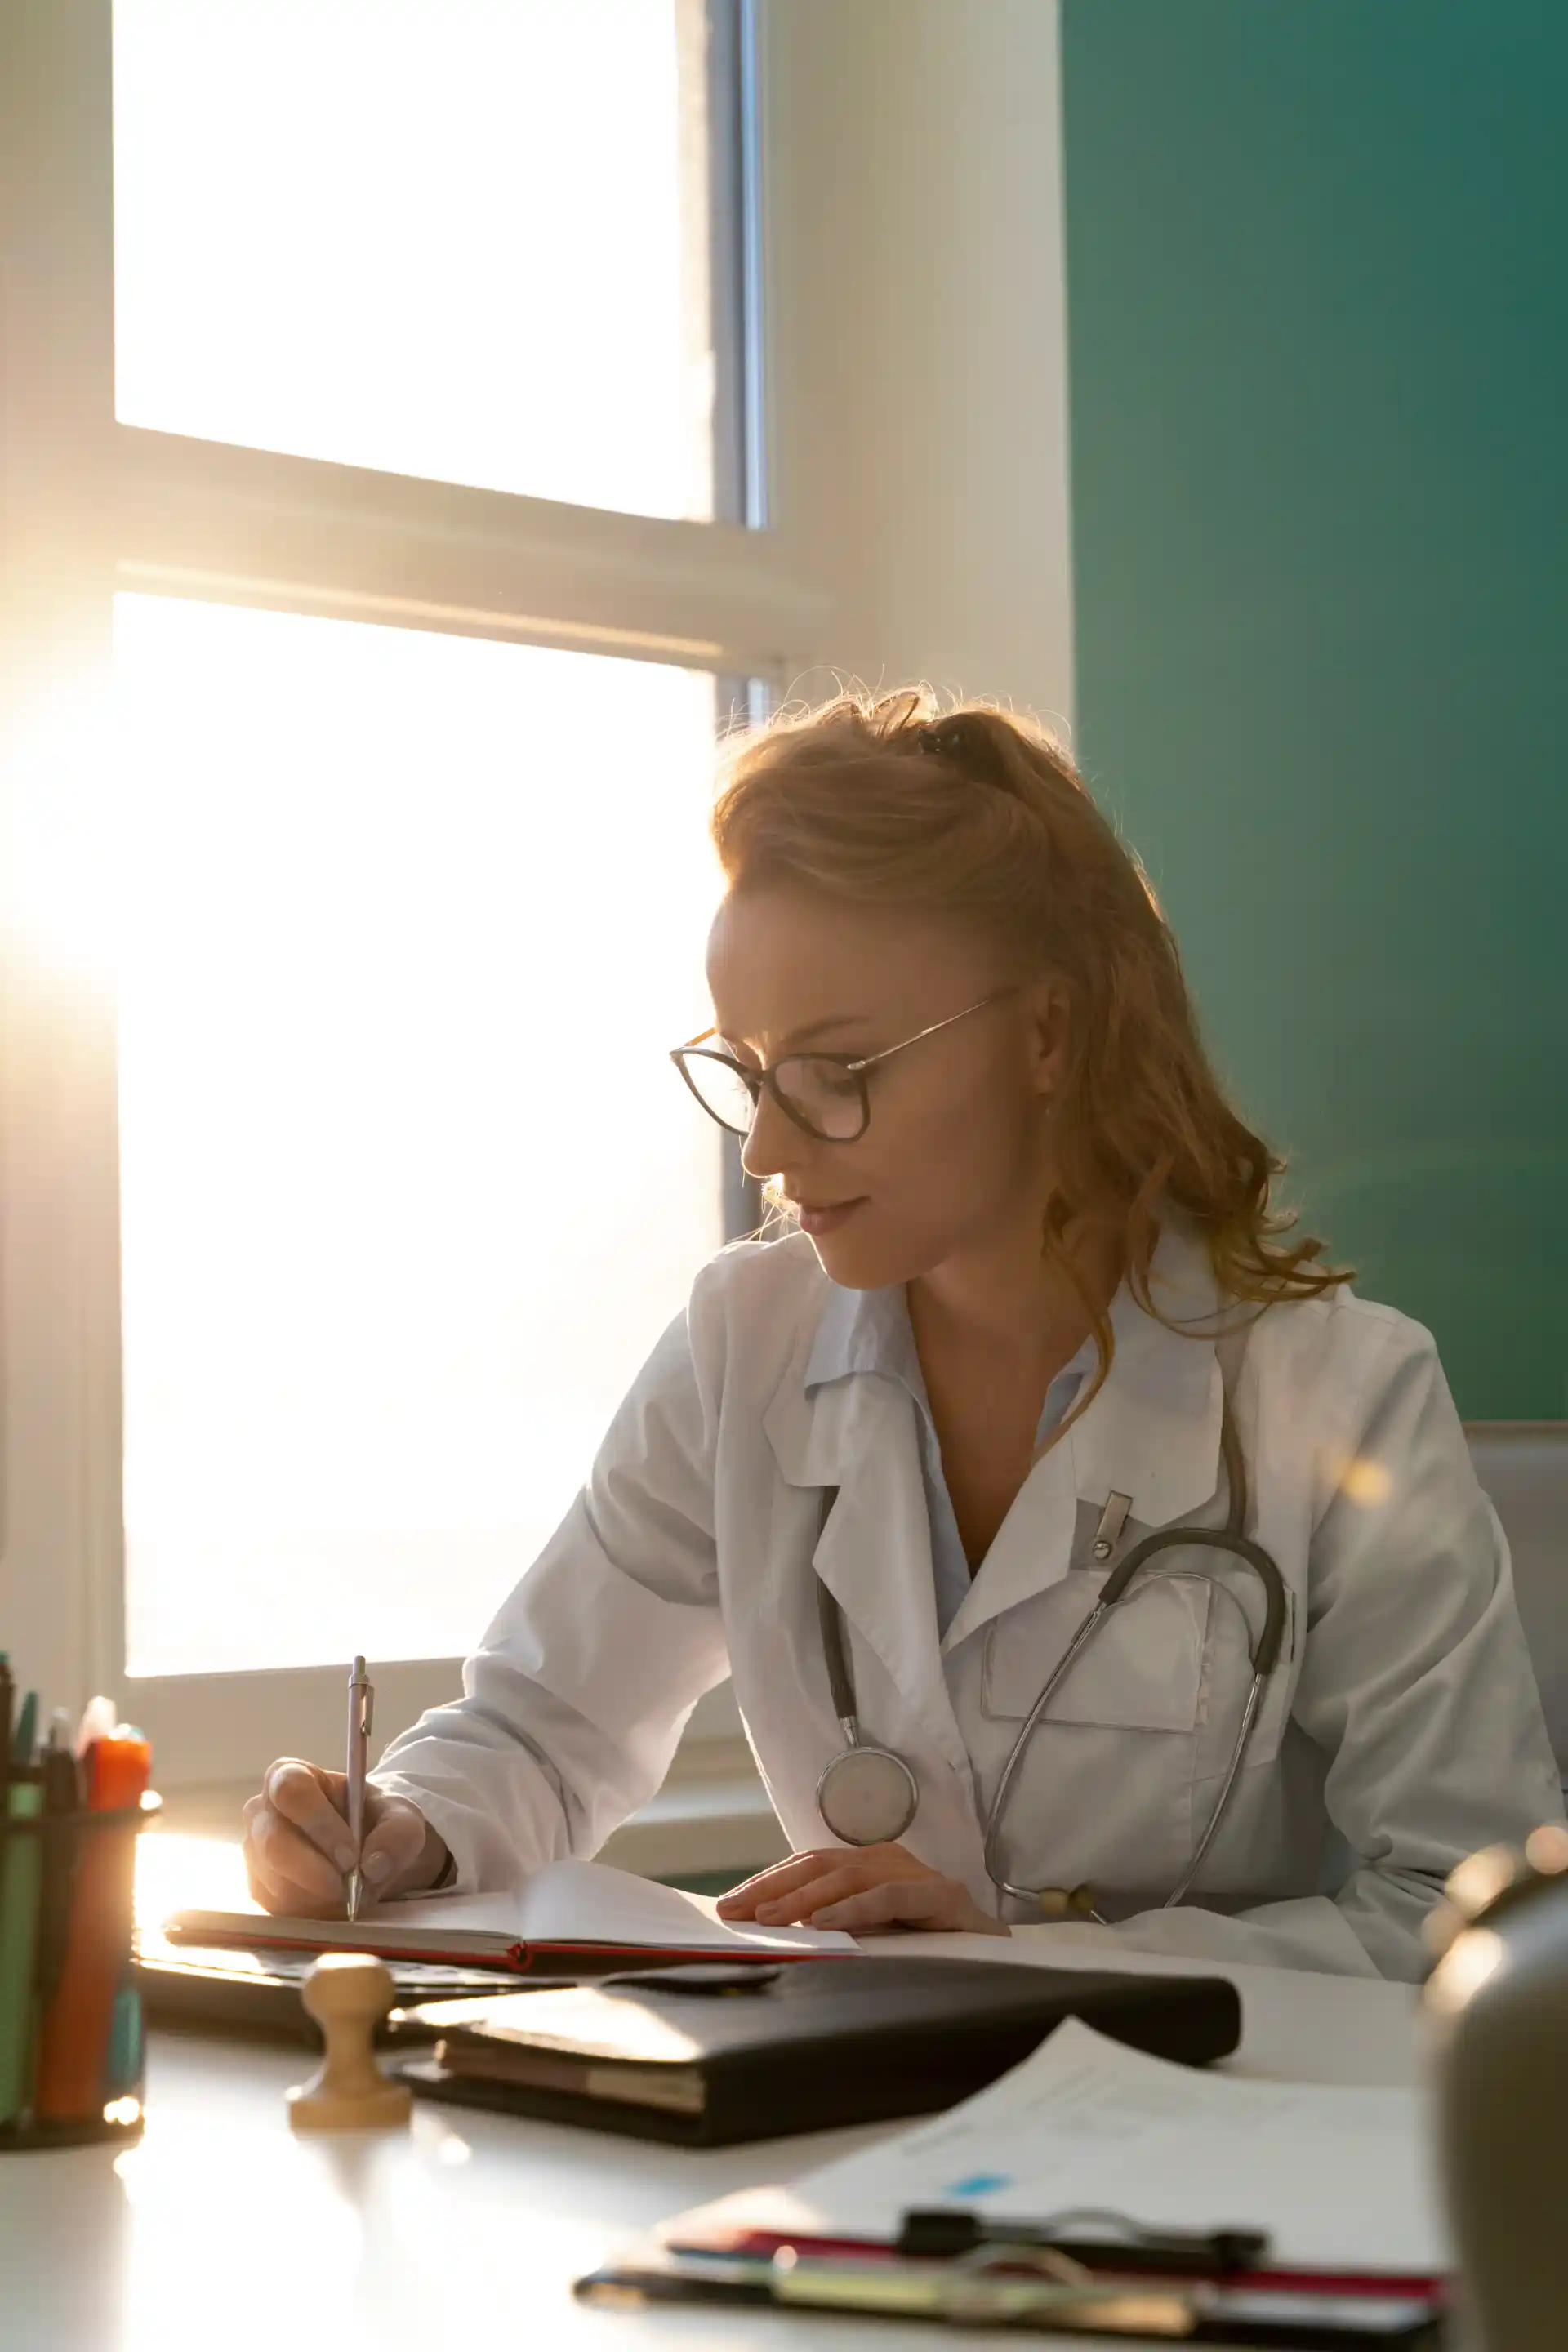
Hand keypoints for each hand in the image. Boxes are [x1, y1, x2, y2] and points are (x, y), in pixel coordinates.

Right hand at [242, 1758, 448, 1916]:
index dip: (319, 1823)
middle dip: (315, 1870)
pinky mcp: (258, 1886)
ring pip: (276, 1881)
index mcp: (292, 1776)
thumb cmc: (375, 1823)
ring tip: (349, 1892)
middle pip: (274, 1842)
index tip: (350, 1855)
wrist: (366, 1852)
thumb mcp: (401, 1819)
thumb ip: (398, 1834)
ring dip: (317, 1895)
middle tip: (348, 1886)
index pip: (291, 1790)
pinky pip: (277, 1906)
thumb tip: (373, 1865)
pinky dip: (310, 1911)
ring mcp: (256, 1851)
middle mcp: (263, 1811)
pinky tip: (333, 1902)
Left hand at [716, 1843, 1009, 1937]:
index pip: (810, 1865)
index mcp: (872, 1866)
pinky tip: (824, 1924)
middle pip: (820, 1865)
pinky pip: (890, 1896)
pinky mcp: (943, 1897)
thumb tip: (775, 1936)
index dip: (768, 1882)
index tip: (729, 1906)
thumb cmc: (934, 1950)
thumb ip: (837, 1928)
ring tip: (770, 1919)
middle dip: (773, 1887)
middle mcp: (891, 1861)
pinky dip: (854, 1908)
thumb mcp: (876, 1936)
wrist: (1004, 1959)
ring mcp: (919, 1875)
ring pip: (850, 1877)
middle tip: (734, 1912)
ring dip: (804, 1898)